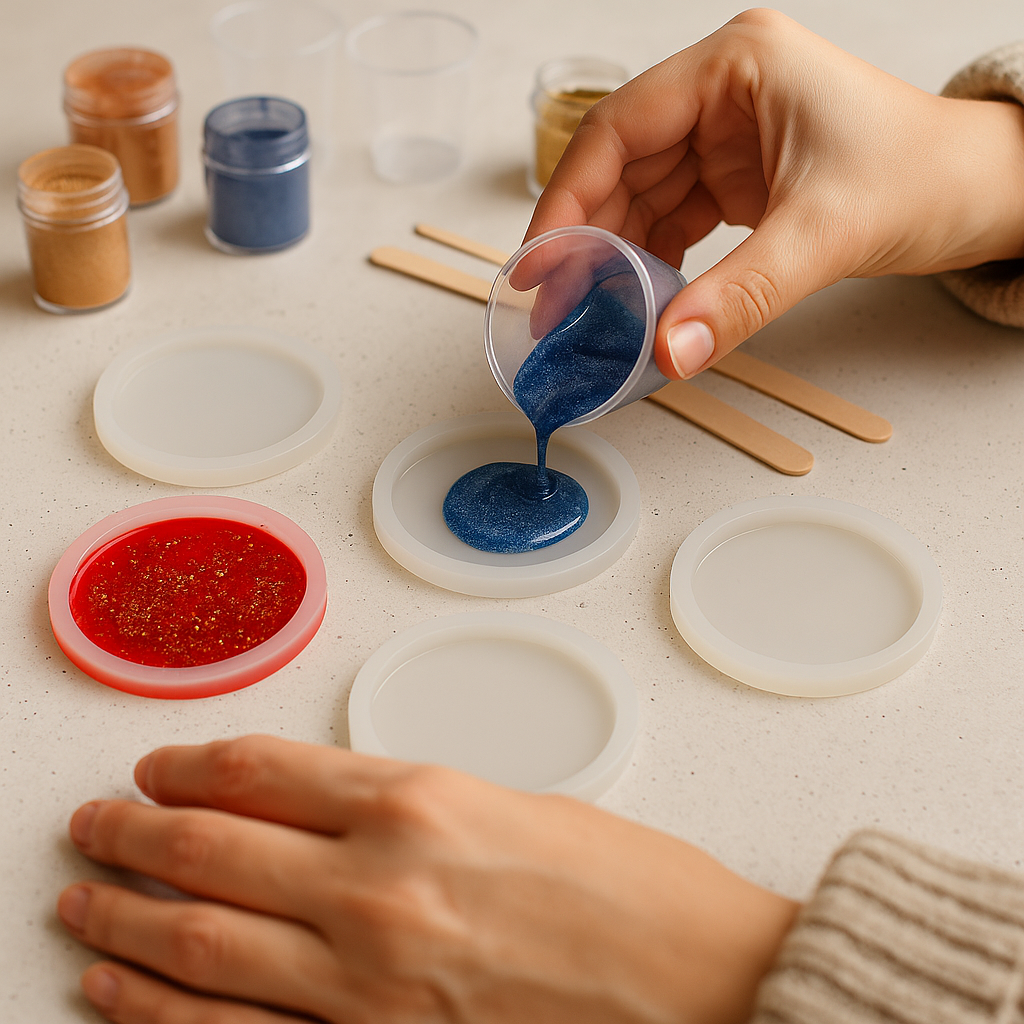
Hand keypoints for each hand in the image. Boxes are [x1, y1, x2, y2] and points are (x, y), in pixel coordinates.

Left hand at [58, 735, 797, 1022]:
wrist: (706, 990)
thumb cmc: (637, 891)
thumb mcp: (515, 806)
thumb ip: (413, 806)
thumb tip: (331, 809)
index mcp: (421, 801)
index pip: (265, 771)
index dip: (195, 763)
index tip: (159, 764)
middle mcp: (378, 885)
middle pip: (213, 849)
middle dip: (136, 832)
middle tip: (94, 823)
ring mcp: (366, 980)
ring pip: (201, 942)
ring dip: (125, 918)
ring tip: (79, 900)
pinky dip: (161, 1012)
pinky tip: (117, 994)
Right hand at [525, 8, 1023, 377]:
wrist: (984, 194)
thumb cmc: (926, 177)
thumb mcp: (824, 235)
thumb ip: (739, 297)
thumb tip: (666, 355)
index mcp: (737, 67)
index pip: (620, 128)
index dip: (568, 197)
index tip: (539, 262)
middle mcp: (723, 93)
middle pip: (620, 166)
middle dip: (586, 238)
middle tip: (554, 307)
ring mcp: (727, 135)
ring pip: (641, 198)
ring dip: (614, 257)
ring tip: (588, 315)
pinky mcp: (737, 176)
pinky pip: (673, 220)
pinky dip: (651, 262)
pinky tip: (637, 301)